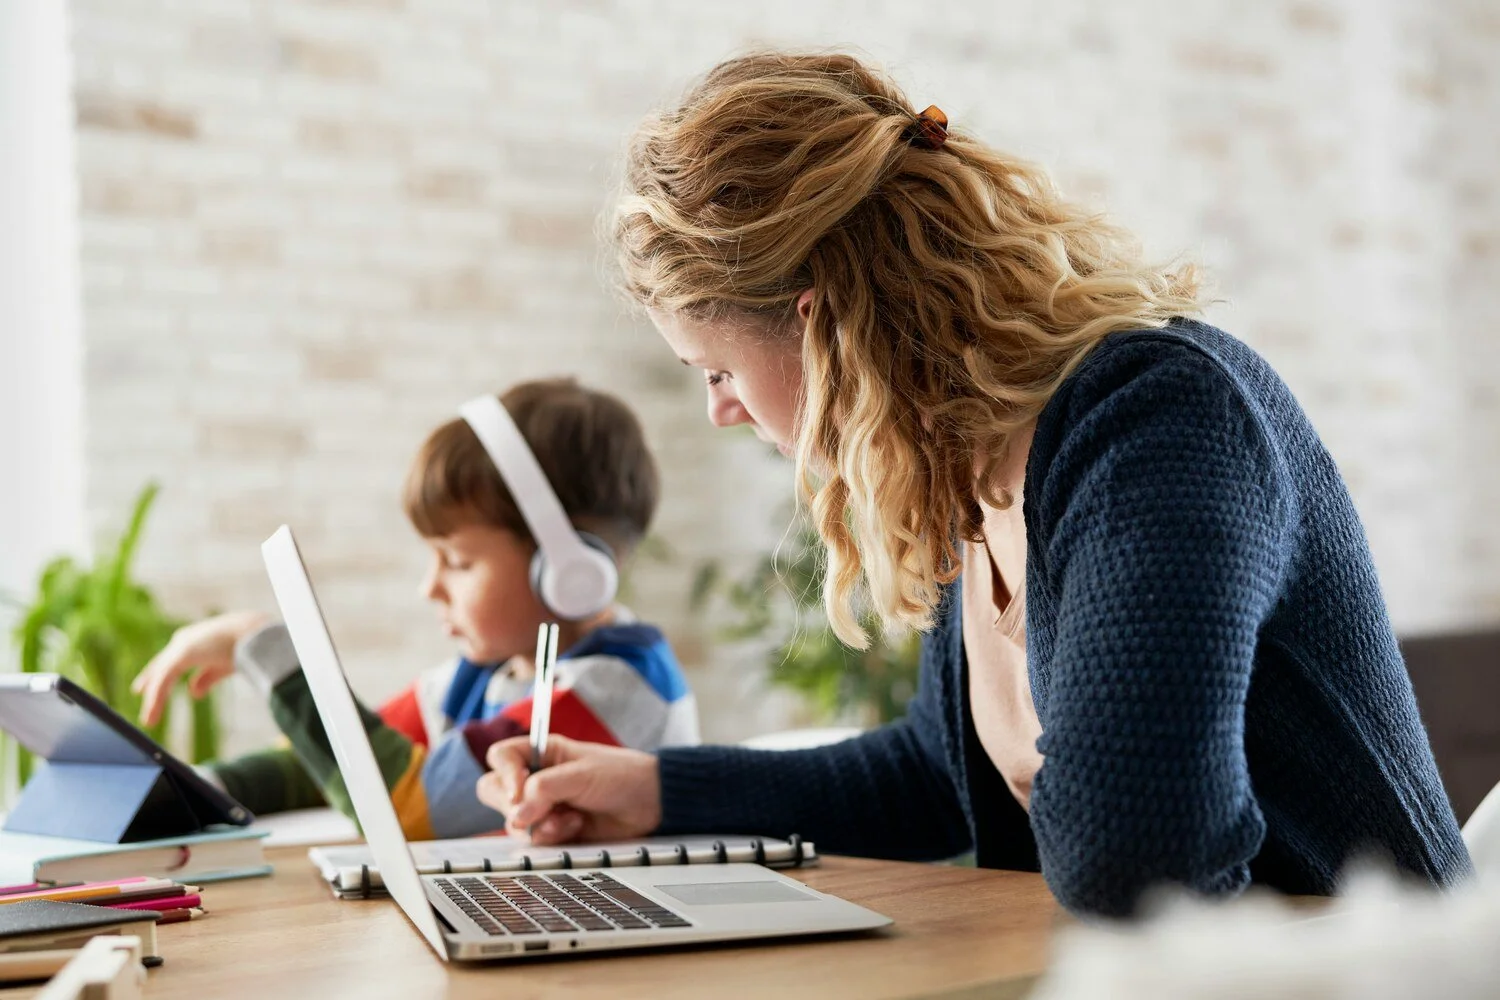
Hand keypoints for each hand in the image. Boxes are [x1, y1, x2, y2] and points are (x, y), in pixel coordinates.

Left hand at [131, 610, 271, 725]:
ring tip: (149, 720)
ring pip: (161, 676)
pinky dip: (157, 700)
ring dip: (154, 700)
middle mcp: (184, 640)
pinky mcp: (181, 655)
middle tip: (138, 693)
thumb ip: (207, 678)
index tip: (147, 686)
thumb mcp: (224, 664)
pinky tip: (153, 716)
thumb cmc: (247, 645)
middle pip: (160, 665)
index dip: (159, 672)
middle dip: (149, 681)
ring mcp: (181, 647)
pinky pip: (164, 681)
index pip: (171, 658)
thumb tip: (193, 693)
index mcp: (196, 639)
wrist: (256, 634)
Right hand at [476, 735, 661, 844]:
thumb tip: (515, 813)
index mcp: (542, 753)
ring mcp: (544, 806)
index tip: (518, 792)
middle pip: (496, 792)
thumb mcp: (581, 775)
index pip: (501, 757)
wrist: (650, 804)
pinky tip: (576, 827)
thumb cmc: (622, 776)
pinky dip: (552, 836)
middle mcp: (537, 778)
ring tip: (570, 820)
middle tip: (541, 811)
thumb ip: (544, 790)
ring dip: (540, 824)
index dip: (504, 775)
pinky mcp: (554, 830)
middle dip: (517, 806)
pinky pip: (534, 839)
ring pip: (514, 821)